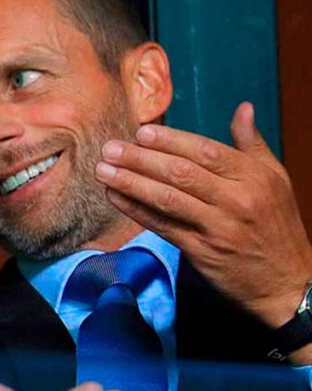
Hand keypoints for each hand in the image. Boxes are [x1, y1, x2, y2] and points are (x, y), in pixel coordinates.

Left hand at [95, 102, 311, 358]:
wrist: (287, 282)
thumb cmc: (277, 225)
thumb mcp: (275, 180)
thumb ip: (252, 144)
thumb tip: (242, 108)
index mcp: (254, 178)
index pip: (206, 152)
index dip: (171, 141)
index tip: (141, 132)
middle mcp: (237, 200)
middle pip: (181, 174)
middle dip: (141, 159)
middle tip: (110, 148)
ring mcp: (218, 228)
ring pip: (168, 200)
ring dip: (131, 183)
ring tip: (103, 170)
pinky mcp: (201, 251)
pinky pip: (162, 226)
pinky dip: (136, 210)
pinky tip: (114, 197)